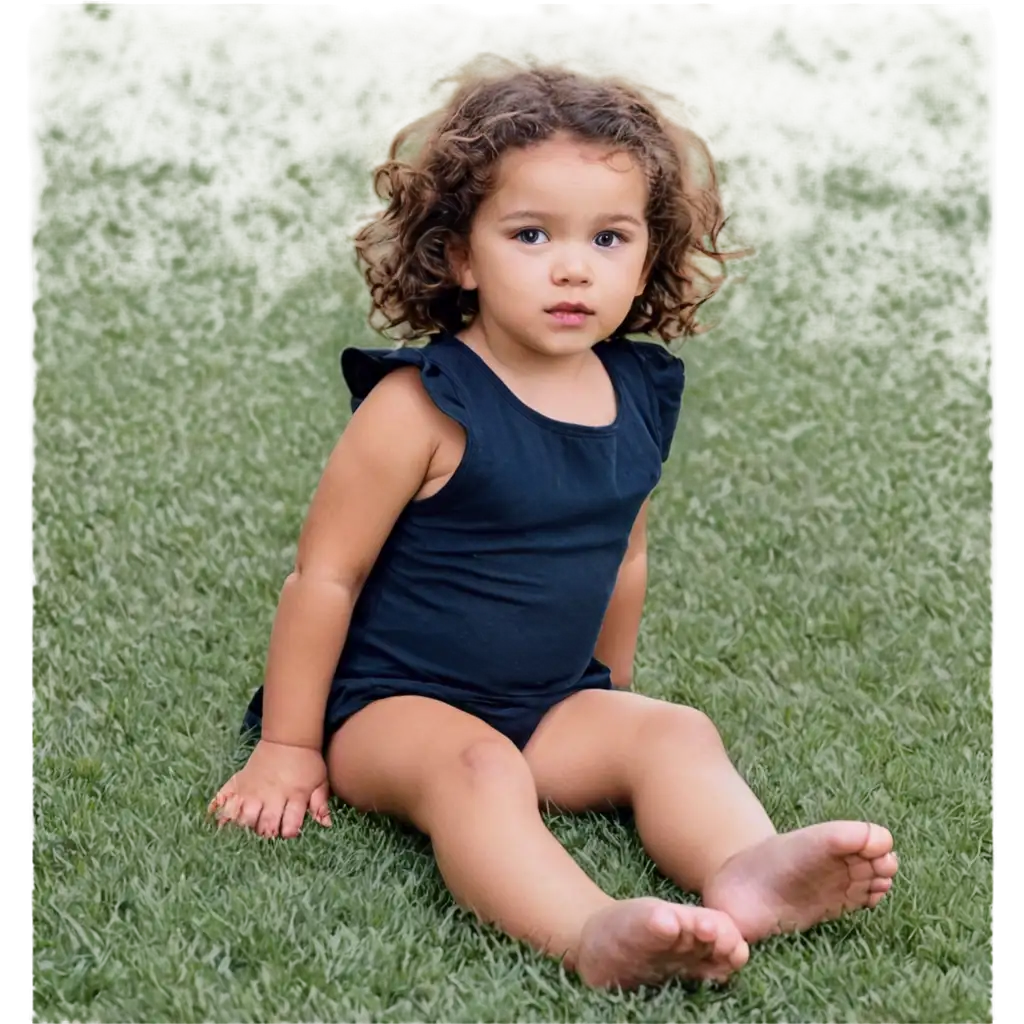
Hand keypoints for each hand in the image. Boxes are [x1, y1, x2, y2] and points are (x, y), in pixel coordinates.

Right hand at [208, 739, 331, 837]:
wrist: (289, 738)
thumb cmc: (307, 762)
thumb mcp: (320, 781)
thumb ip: (320, 803)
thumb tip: (325, 824)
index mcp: (294, 796)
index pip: (289, 824)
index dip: (288, 832)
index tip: (287, 831)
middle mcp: (272, 795)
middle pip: (264, 824)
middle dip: (265, 832)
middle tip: (266, 831)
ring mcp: (253, 788)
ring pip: (243, 815)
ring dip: (243, 825)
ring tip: (246, 826)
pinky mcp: (240, 781)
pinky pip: (224, 797)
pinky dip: (220, 809)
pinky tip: (219, 821)